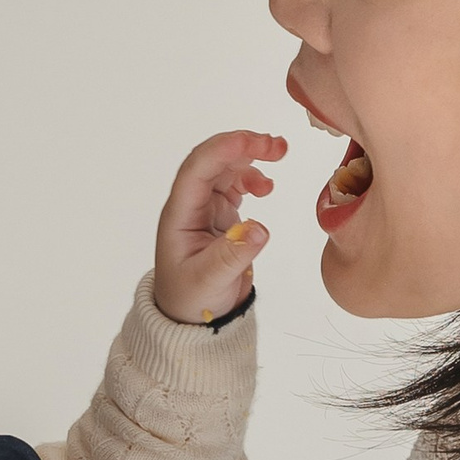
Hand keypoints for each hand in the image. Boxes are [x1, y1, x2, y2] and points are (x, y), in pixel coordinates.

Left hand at [150, 129, 289, 325]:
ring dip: (251, 156)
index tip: (251, 142)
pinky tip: (267, 186)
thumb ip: (233, 256)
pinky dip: (253, 176)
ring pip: (225, 169)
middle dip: (242, 146)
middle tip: (276, 145)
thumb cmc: (191, 299)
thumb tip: (258, 228)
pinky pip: (234, 184)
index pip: (197, 171)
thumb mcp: (210, 282)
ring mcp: (205, 208)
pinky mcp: (221, 215)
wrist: (192, 317)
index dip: (223, 151)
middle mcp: (190, 205)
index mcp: (180, 215)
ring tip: (279, 152)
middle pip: (212, 161)